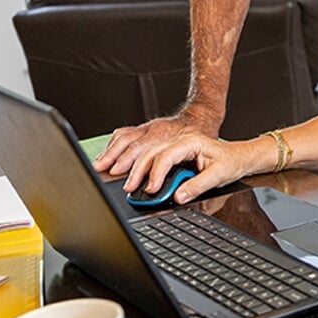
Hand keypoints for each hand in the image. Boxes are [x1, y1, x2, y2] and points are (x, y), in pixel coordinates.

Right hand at [90, 105, 221, 178]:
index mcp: (181, 138)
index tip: (149, 189)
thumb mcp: (216, 168)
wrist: (204, 120)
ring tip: (101, 168)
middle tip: (123, 185)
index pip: (163, 156)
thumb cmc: (207, 143)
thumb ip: (197, 184)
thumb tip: (180, 198)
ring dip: (113, 154)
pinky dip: (113, 146)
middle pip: (139, 147)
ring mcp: (151, 129)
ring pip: (127, 139)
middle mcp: (162, 132)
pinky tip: (106, 155)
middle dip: (127, 167)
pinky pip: (124, 135)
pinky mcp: (144, 130)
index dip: (154, 174)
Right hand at [117, 132, 271, 202]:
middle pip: (152, 152)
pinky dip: (139, 163)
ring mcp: (175, 145)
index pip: (167, 155)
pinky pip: (152, 155)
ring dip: (135, 166)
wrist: (239, 157)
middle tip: (130, 188)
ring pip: (148, 152)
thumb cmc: (231, 162)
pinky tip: (129, 170)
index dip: (156, 173)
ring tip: (128, 183)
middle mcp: (180, 141)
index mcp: (191, 142)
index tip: (152, 189)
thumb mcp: (218, 176)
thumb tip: (178, 196)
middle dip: (138, 170)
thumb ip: (198, 186)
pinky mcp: (173, 152)